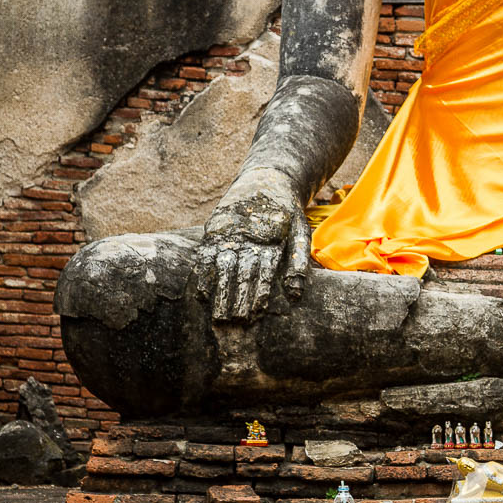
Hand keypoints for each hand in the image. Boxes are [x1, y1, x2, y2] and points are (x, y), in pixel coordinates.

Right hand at [193, 189, 310, 321]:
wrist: (267, 178)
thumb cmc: (287, 213)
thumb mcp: (301, 231)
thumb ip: (299, 261)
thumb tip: (296, 294)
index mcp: (271, 237)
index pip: (264, 269)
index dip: (259, 290)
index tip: (256, 312)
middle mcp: (248, 234)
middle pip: (242, 271)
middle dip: (238, 298)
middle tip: (235, 324)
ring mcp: (230, 231)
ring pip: (223, 266)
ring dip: (220, 293)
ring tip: (218, 317)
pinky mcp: (216, 228)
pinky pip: (206, 254)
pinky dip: (202, 275)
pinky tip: (201, 294)